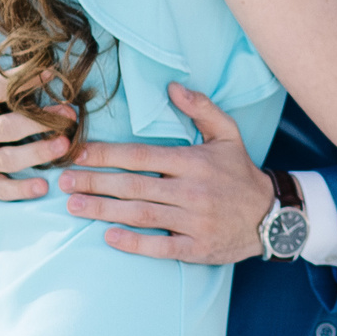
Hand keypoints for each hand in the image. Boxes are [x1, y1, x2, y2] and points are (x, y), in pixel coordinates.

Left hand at [58, 84, 273, 262]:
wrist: (273, 217)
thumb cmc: (241, 173)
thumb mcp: (228, 134)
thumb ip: (201, 109)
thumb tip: (172, 87)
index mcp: (194, 162)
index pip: (142, 156)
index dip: (107, 154)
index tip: (78, 153)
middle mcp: (192, 191)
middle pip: (134, 186)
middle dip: (95, 183)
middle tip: (63, 182)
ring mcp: (194, 222)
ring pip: (141, 215)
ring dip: (103, 210)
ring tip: (74, 206)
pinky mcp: (197, 248)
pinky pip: (160, 247)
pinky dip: (133, 243)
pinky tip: (108, 236)